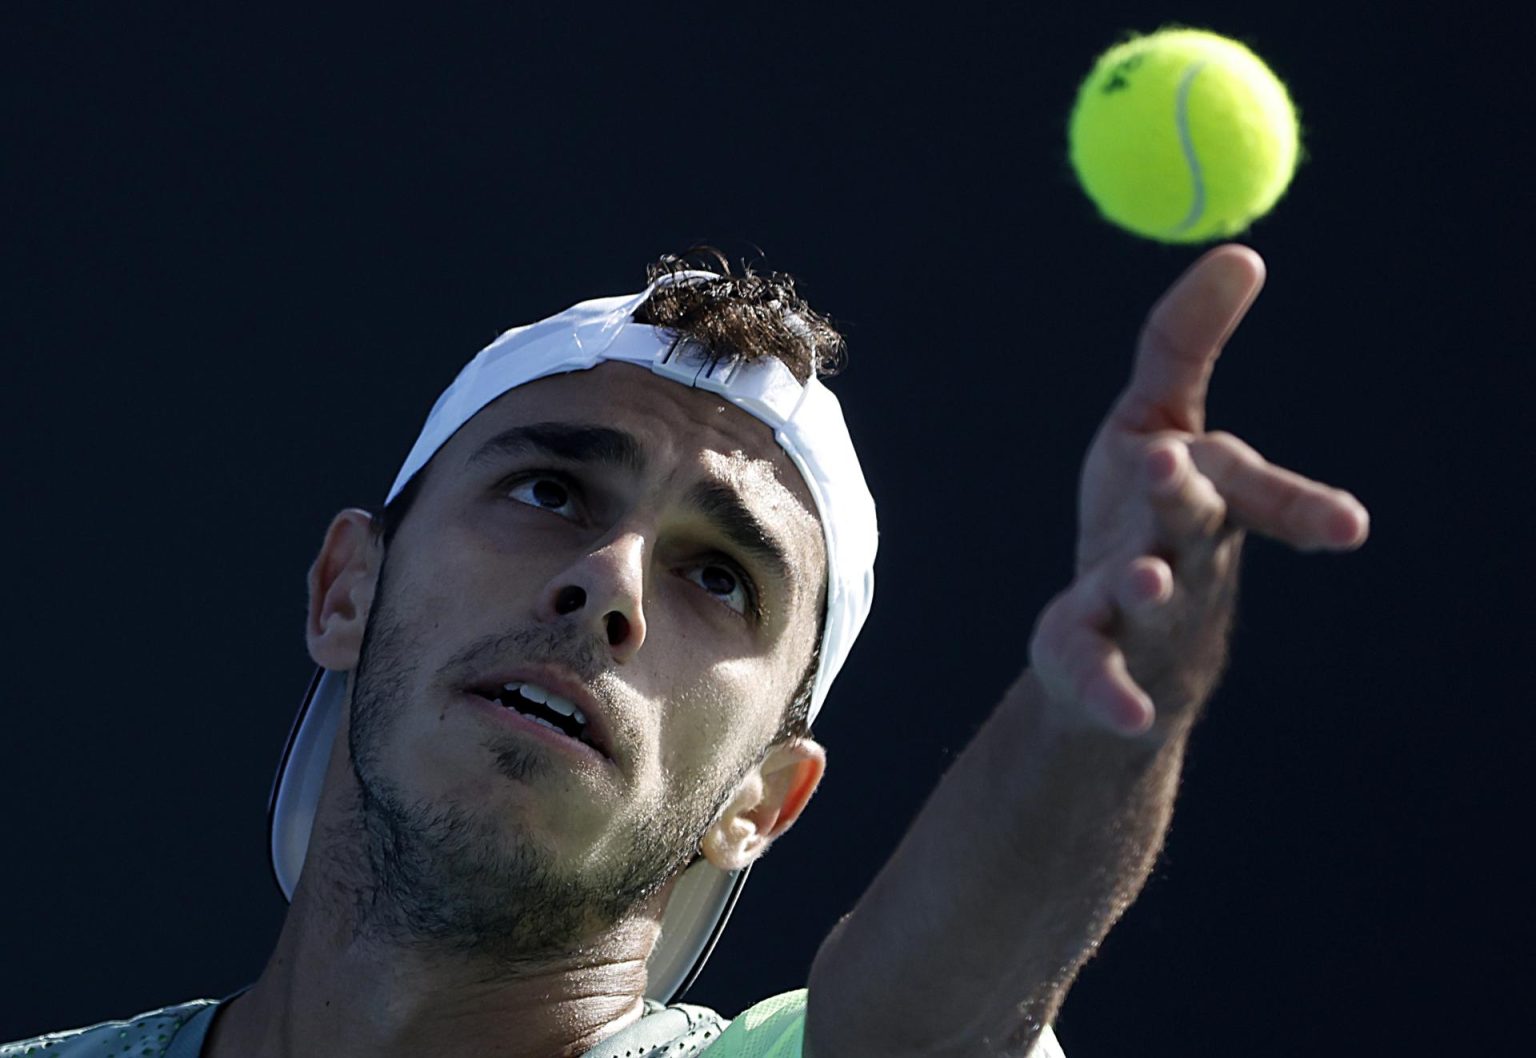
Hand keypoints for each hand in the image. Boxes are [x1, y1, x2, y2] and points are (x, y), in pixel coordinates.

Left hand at [1030, 245, 1369, 737]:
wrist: (1124, 636)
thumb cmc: (1147, 516)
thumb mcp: (1156, 421)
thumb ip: (1184, 344)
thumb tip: (1244, 252)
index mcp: (1201, 495)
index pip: (1248, 485)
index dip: (1295, 500)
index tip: (1350, 526)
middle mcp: (1179, 551)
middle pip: (1189, 525)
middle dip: (1186, 498)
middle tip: (1175, 468)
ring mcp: (1134, 606)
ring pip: (1146, 595)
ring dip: (1147, 584)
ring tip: (1143, 580)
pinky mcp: (1085, 651)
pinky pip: (1094, 668)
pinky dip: (1109, 688)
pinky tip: (1120, 707)